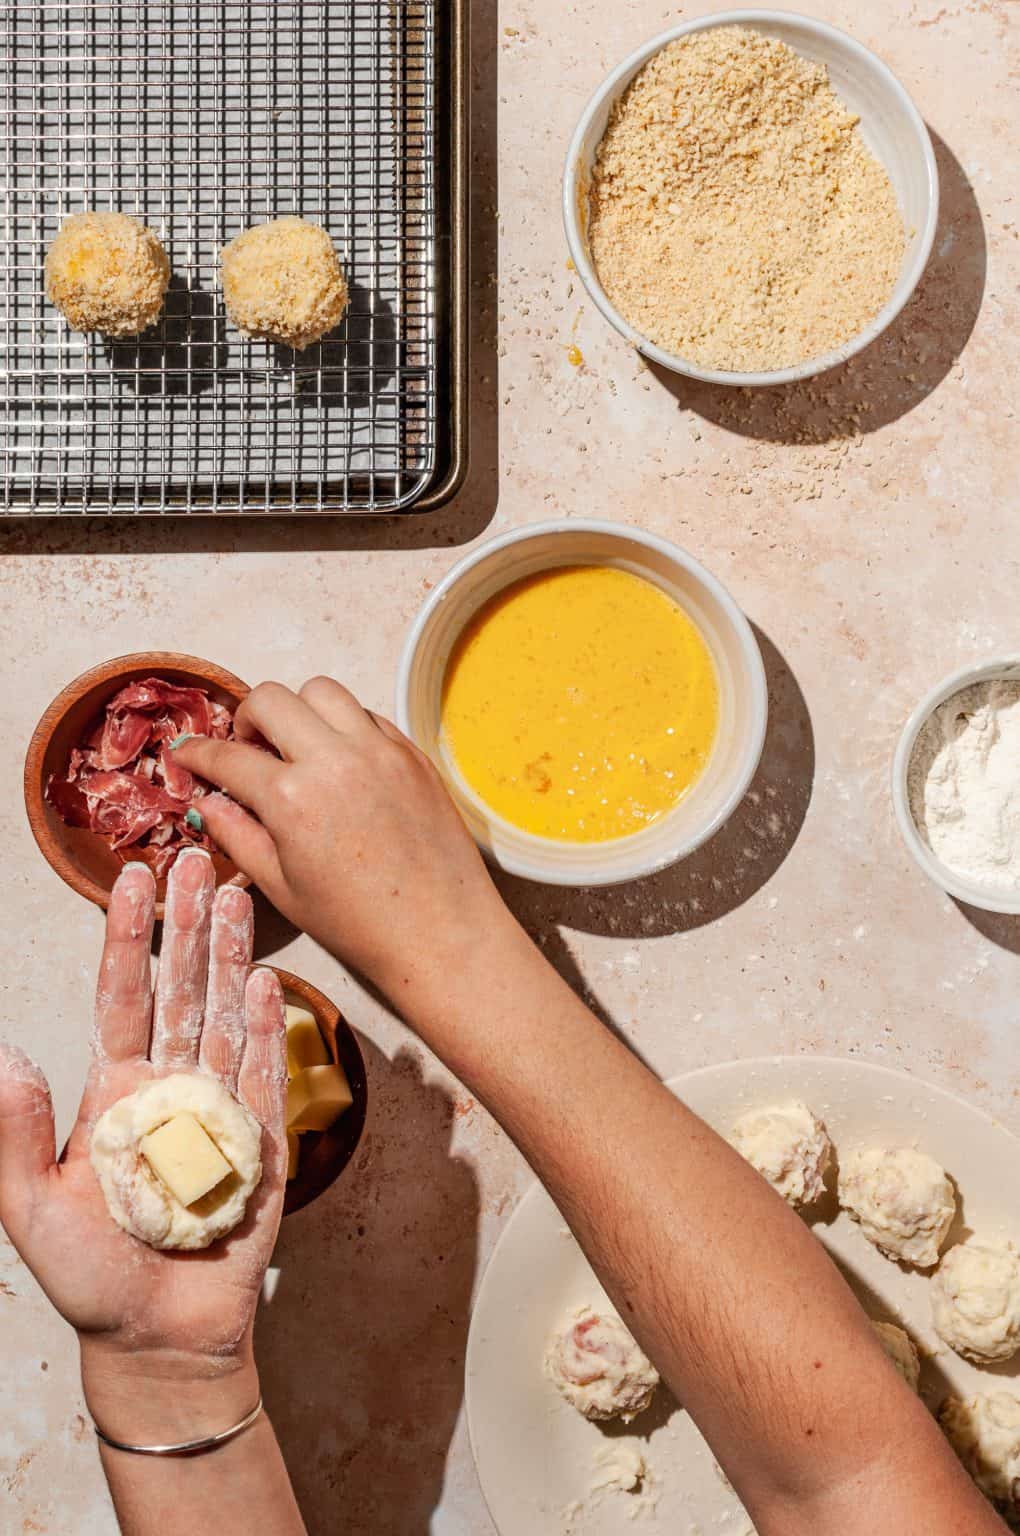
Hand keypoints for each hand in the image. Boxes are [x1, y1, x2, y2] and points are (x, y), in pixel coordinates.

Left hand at [0, 852, 286, 1439]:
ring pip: (225, 1013)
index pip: (122, 995)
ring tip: (239, 896)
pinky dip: (264, 1027)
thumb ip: (18, 1136)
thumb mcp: (32, 1209)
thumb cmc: (91, 1276)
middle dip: (189, 924)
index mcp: (115, 1090)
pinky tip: (266, 981)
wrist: (161, 1338)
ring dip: (233, 955)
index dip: (127, 937)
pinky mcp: (261, 1139)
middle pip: (180, 987)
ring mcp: (218, 1106)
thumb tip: (6, 1056)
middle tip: (199, 859)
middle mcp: (168, 1084)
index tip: (133, 879)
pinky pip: (263, 1073)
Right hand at [172, 678, 514, 1007]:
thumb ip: (237, 835)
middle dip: (247, 719)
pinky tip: (342, 764)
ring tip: (298, 749)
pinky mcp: (413, 754)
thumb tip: (206, 803)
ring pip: (324, 691)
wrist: (439, 931)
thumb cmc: (358, 921)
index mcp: (292, 797)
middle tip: (248, 749)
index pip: (227, 755)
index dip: (196, 751)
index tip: (187, 751)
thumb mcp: (281, 886)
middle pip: (272, 698)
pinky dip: (345, 727)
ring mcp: (380, 751)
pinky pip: (368, 715)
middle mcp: (335, 760)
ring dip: (299, 711)